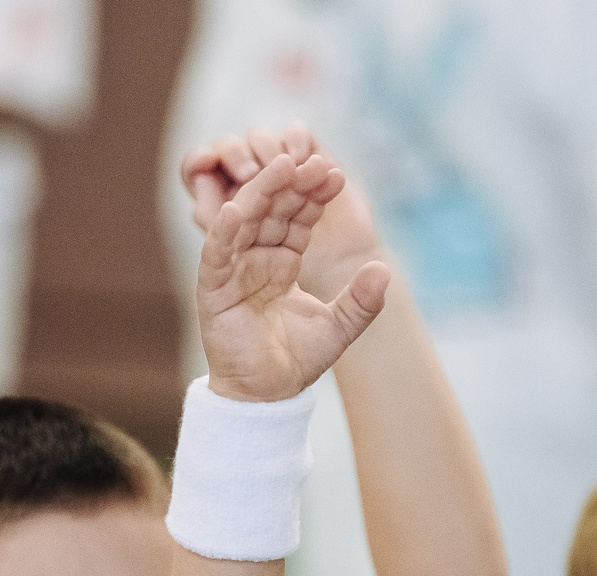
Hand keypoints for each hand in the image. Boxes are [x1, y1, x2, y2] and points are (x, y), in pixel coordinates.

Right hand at [192, 149, 387, 403]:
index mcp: (282, 262)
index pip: (298, 219)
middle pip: (272, 211)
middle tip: (314, 159)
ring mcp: (232, 271)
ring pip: (245, 221)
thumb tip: (384, 270)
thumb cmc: (296, 361)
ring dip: (261, 193)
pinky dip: (224, 232)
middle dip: (292, 184)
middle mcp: (255, 259)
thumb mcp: (339, 327)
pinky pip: (216, 255)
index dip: (314, 197)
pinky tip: (237, 209)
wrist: (267, 396)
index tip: (336, 174)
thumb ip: (362, 301)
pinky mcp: (212, 290)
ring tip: (281, 166)